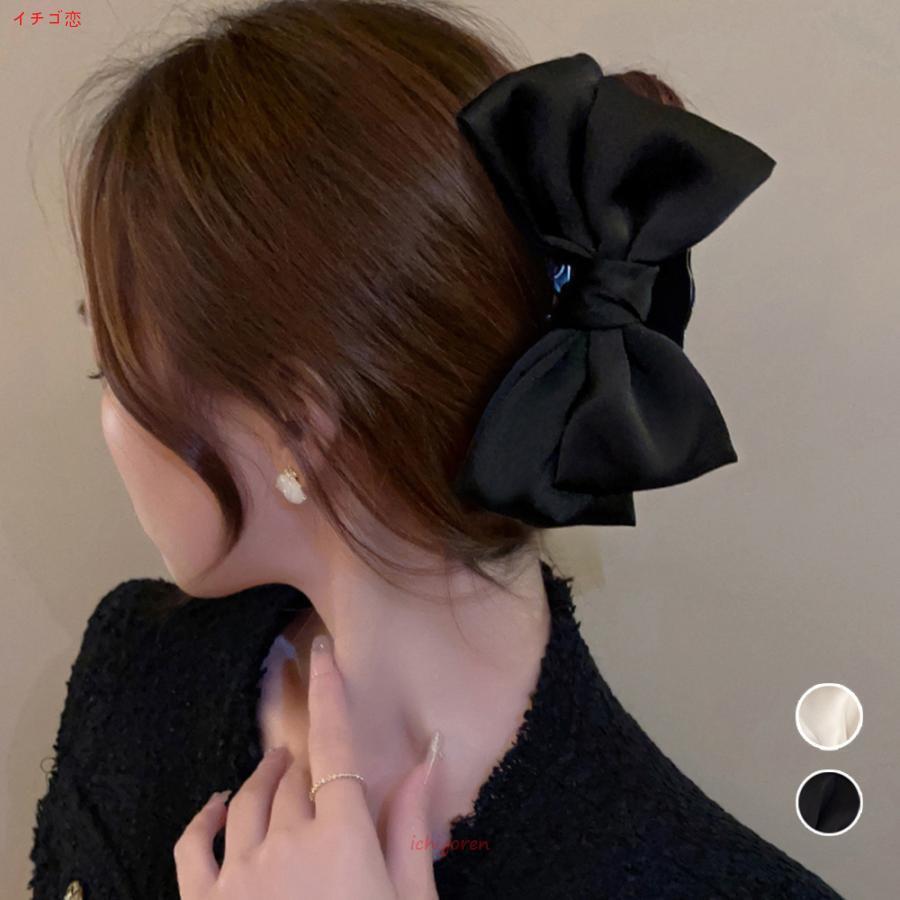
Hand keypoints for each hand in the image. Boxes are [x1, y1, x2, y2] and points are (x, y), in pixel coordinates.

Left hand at [174, 633, 441, 898]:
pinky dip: (206, 815)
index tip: (321, 650)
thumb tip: (427, 760)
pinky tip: (218, 803)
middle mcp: (286, 845)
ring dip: (266, 777)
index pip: (335, 744)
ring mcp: (239, 877)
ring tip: (279, 770)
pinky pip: (194, 842)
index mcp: (343, 840)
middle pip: (294, 774)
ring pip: (249, 798)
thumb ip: (410, 831)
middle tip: (316, 760)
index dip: (329, 691)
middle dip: (307, 761)